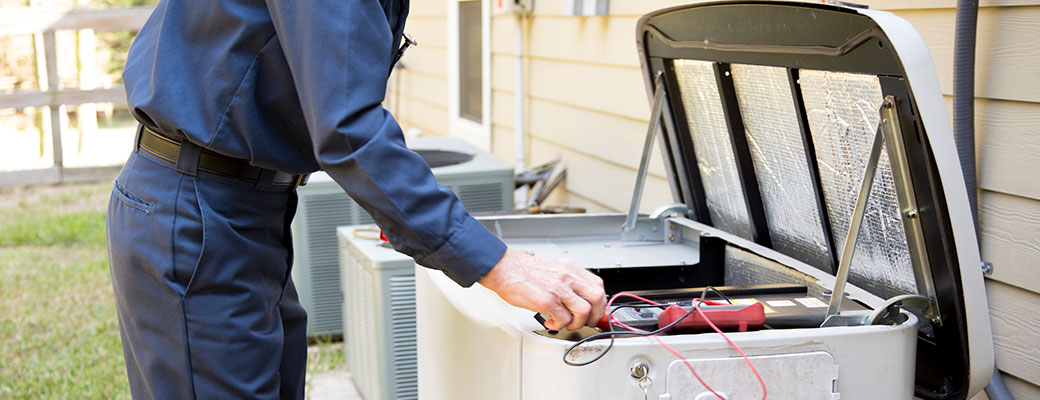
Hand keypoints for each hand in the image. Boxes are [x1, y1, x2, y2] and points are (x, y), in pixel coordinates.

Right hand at [478, 248, 606, 330]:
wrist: (503, 268)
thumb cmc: (523, 270)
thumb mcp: (553, 269)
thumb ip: (567, 281)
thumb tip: (577, 298)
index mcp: (570, 268)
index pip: (598, 286)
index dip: (599, 303)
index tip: (594, 311)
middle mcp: (567, 277)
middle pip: (596, 298)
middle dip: (593, 315)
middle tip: (584, 322)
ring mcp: (558, 289)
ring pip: (583, 311)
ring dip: (576, 323)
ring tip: (565, 323)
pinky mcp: (547, 300)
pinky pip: (564, 319)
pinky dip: (559, 325)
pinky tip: (551, 322)